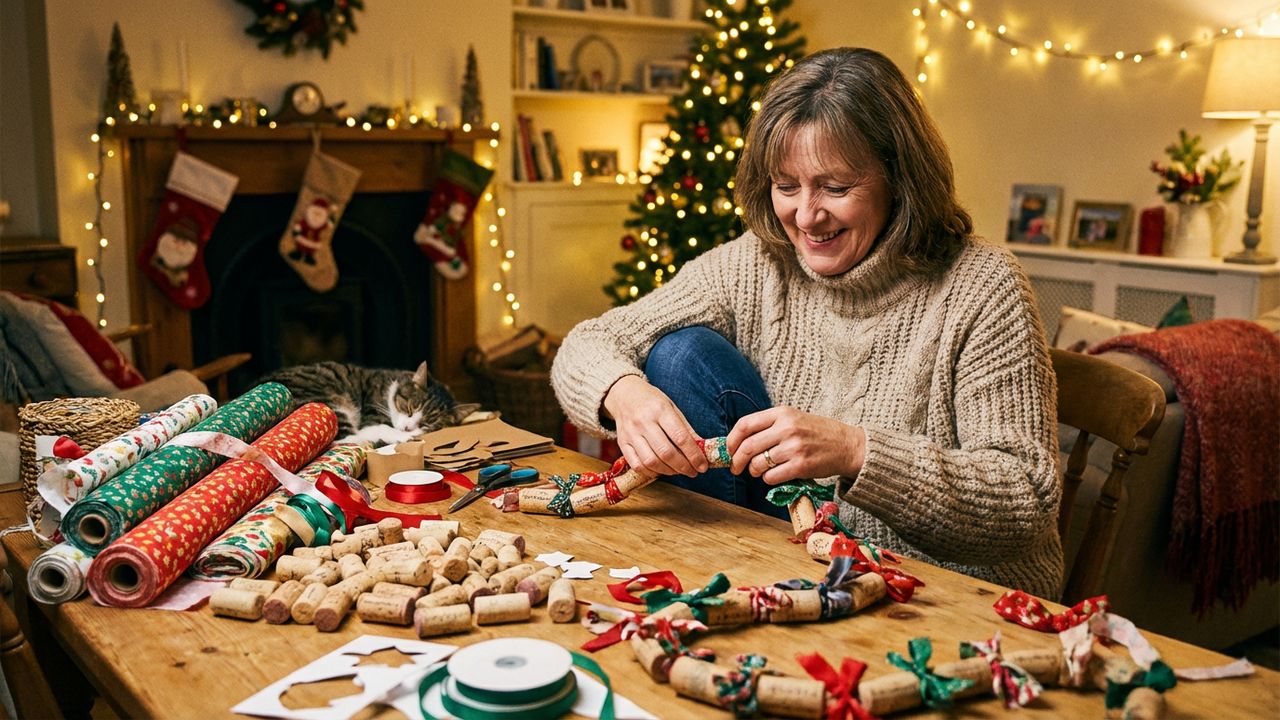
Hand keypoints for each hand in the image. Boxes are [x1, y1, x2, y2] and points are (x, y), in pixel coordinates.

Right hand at [603, 375, 708, 477]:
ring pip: (651, 462)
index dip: (694, 455)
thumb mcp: (672, 407)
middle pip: (666, 453)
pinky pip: (637, 465)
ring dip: (669, 471)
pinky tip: (661, 470)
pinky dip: (651, 472)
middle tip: (693, 471)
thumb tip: (702, 449)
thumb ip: (686, 429)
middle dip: (683, 467)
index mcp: (660, 410)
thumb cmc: (652, 401)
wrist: (624, 395)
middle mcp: (644, 422)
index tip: (703, 466)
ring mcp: (631, 434)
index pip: (680, 438)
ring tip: (678, 471)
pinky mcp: (622, 443)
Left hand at [727, 407, 865, 484]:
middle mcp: (787, 428)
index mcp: (782, 413)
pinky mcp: (801, 466)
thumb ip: (769, 426)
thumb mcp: (793, 418)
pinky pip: (771, 477)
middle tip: (735, 468)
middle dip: (736, 461)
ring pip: (758, 464)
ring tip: (759, 471)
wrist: (847, 445)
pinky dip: (768, 479)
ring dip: (754, 471)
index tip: (729, 450)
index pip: (745, 425)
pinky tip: (774, 475)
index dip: (732, 440)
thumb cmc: (817, 433)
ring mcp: (794, 447)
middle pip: (747, 446)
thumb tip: (739, 442)